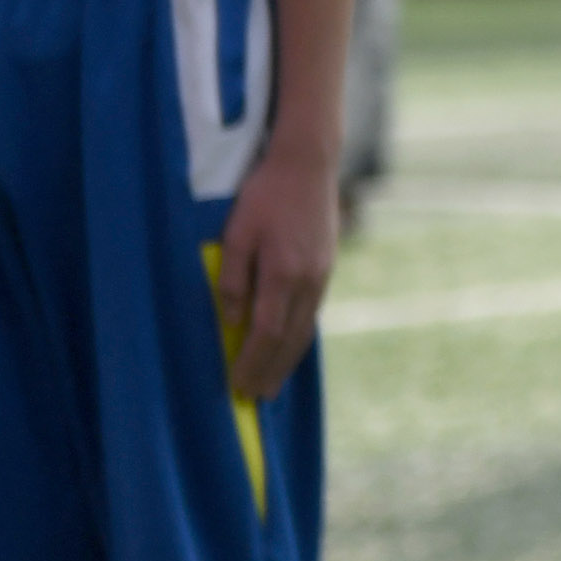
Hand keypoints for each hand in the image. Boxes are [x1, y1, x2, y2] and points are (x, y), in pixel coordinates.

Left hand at [213, 139, 339, 406]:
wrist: (308, 163)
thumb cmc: (264, 194)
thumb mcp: (237, 232)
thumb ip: (233, 279)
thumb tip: (233, 322)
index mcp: (284, 273)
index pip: (266, 333)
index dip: (251, 363)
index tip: (236, 386)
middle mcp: (309, 280)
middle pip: (290, 339)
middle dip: (272, 371)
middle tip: (256, 398)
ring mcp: (322, 274)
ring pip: (306, 328)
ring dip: (288, 359)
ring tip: (274, 383)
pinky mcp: (327, 267)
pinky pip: (313, 313)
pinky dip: (299, 337)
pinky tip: (289, 345)